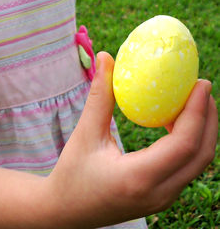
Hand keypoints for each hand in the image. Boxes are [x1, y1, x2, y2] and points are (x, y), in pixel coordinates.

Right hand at [45, 52, 217, 228]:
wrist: (66, 213)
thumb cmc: (72, 174)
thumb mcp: (85, 133)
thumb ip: (100, 96)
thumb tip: (107, 57)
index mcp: (140, 177)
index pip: (184, 144)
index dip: (198, 111)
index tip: (200, 83)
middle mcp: (159, 192)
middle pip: (202, 154)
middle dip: (209, 117)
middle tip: (201, 86)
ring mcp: (164, 198)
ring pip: (198, 163)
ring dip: (202, 129)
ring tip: (192, 98)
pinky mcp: (163, 197)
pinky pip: (187, 167)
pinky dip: (191, 141)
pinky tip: (174, 119)